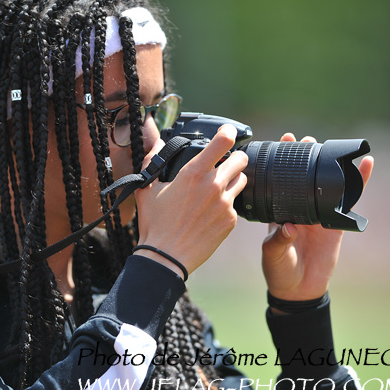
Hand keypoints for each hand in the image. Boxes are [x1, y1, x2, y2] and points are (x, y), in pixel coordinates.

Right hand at [134, 124, 247, 276]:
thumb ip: (152, 160)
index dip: (228, 133)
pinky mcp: (231, 220)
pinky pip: (236, 204)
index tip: (228, 132)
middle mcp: (214, 185)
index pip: (223, 141)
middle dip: (235, 158)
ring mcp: (225, 203)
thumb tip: (153, 139)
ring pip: (242, 180)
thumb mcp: (147, 188)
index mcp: (194, 173)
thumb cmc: (154, 223)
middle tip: (226, 162)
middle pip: (241, 159)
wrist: (166, 257)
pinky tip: (212, 211)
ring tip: (219, 187)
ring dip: (233, 179)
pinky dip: (227, 204)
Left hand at [261, 133, 373, 300]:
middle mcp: (299, 208)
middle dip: (306, 157)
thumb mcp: (273, 254)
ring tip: (332, 146)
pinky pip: (349, 201)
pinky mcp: (337, 224)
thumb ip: (278, 240)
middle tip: (307, 140)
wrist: (298, 289)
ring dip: (331, 166)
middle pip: (304, 177)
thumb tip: (288, 227)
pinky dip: (359, 183)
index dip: (282, 161)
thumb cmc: (279, 270)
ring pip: (327, 185)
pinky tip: (366, 166)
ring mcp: (319, 214)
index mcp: (280, 210)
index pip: (281, 181)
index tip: (285, 141)